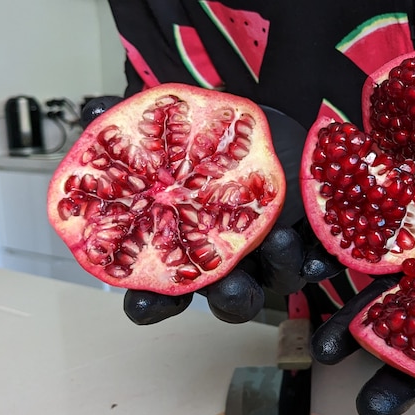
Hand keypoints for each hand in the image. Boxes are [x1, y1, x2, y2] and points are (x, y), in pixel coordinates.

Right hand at [78, 96, 343, 325]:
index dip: (150, 304)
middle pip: (226, 297)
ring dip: (277, 269)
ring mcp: (270, 253)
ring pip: (274, 281)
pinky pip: (315, 260)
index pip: (162, 291)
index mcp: (188, 245)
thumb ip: (135, 124)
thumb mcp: (176, 122)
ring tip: (278, 240)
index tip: (144, 302)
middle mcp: (229, 259)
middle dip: (226, 296)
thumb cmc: (214, 134)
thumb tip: (93, 110)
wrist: (273, 121)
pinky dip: (317, 258)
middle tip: (224, 283)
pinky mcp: (307, 239)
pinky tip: (321, 253)